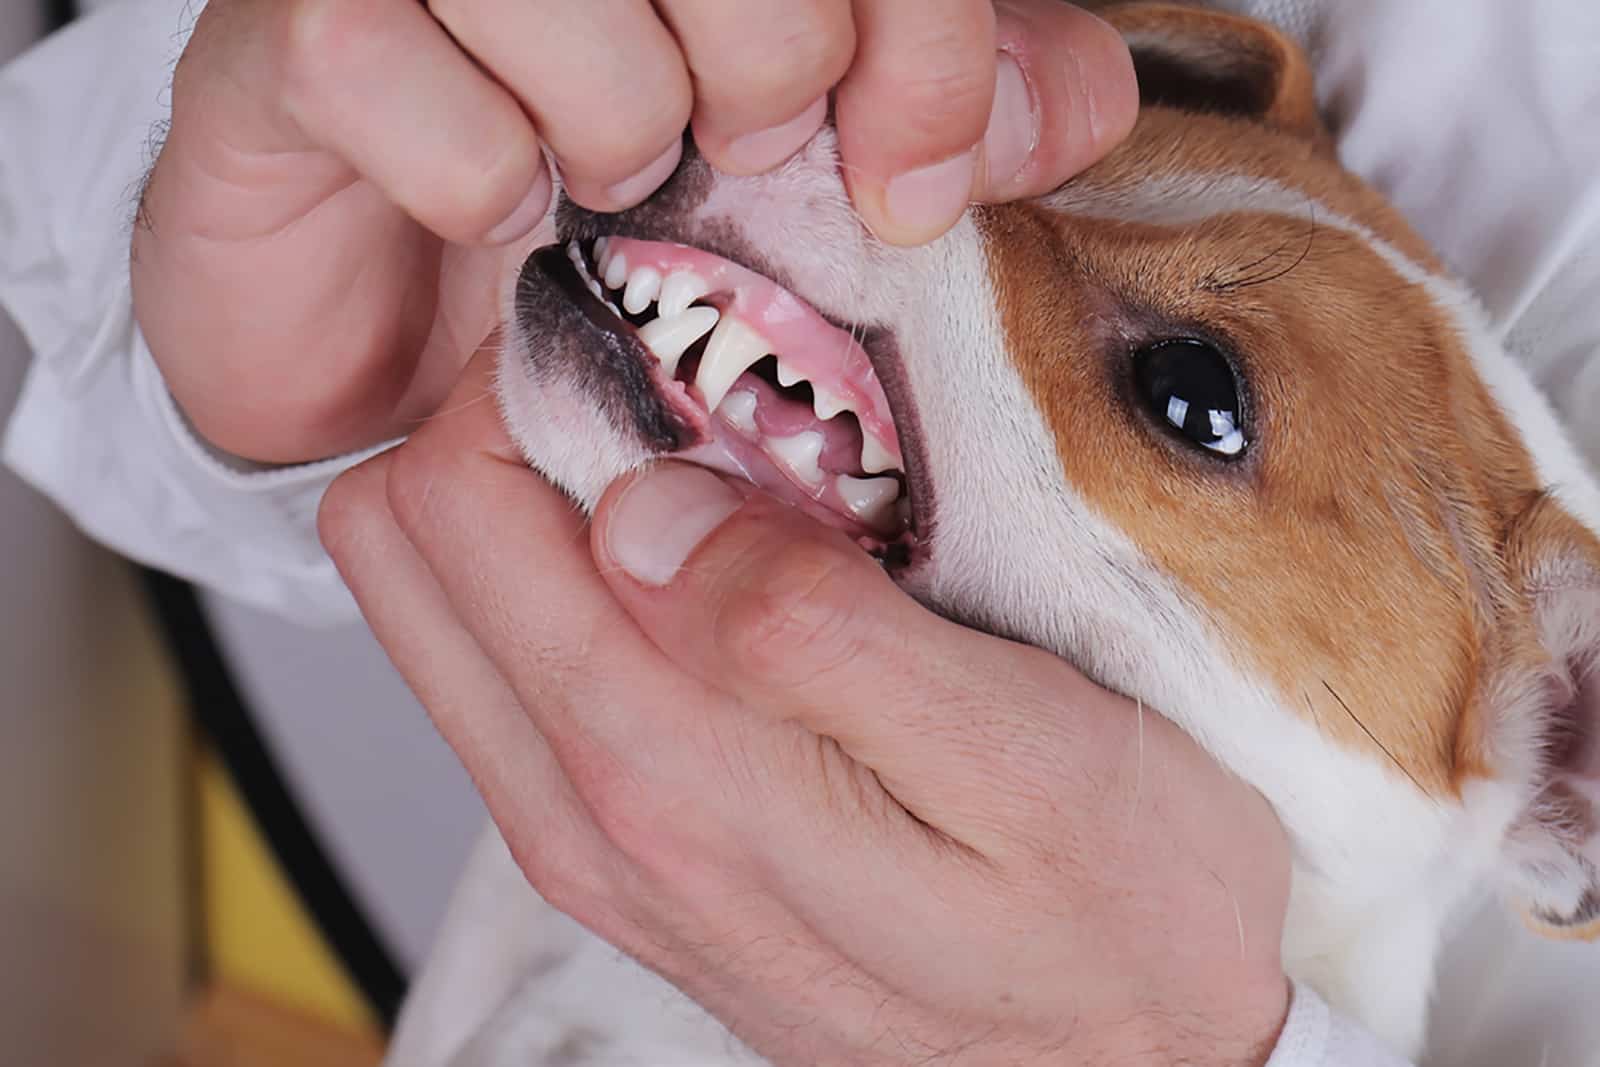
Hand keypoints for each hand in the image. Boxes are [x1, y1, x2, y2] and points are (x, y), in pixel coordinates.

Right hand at [129, 0, 1134, 465]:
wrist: (395, 318)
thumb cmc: (604, 223)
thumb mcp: (806, 179)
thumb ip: (952, 108)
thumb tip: (1082, 106)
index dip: (927, 46)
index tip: (915, 179)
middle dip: (770, 75)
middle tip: (727, 150)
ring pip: (569, 6)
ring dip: (615, 132)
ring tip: (598, 173)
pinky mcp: (289, 34)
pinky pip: (413, 95)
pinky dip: (478, 188)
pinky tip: (490, 203)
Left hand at [319, 357, 1291, 1065]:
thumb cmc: (1119, 912)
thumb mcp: (1024, 762)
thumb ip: (817, 640)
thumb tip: (644, 512)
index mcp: (666, 774)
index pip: (457, 510)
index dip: (527, 380)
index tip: (650, 330)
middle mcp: (592, 818)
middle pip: (407, 556)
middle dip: (503, 423)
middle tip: (664, 379)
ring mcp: (595, 845)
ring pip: (438, 618)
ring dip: (531, 501)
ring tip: (697, 462)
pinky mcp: (626, 854)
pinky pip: (510, 680)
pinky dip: (561, 584)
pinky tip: (703, 565)